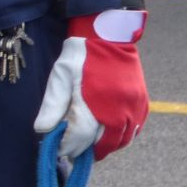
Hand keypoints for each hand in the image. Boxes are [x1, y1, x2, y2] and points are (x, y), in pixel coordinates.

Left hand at [33, 10, 148, 159]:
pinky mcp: (144, 103)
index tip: (59, 152)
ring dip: (106, 146)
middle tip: (74, 153)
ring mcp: (135, 107)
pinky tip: (108, 133)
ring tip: (90, 145)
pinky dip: (122, 136)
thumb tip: (42, 131)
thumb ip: (52, 105)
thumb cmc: (81, 54)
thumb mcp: (61, 75)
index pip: (82, 136)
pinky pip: (135, 129)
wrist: (109, 34)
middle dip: (87, 151)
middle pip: (104, 144)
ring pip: (122, 140)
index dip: (69, 147)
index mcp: (97, 101)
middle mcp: (120, 108)